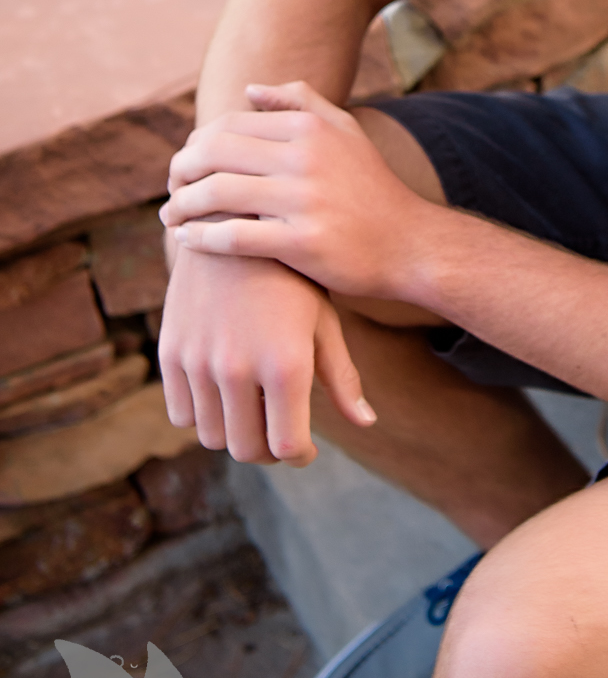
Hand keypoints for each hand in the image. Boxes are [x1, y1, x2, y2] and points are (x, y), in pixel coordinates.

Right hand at [157, 244, 375, 465]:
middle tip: (280, 432)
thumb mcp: (323, 321)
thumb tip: (366, 423)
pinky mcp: (171, 351)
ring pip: (212, 436)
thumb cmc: (293, 275)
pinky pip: (181, 413)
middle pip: (247, 449)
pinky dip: (203, 414)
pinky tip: (225, 394)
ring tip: (254, 411)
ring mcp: (199, 360)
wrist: (235, 222)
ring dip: (235, 433)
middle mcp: (238, 367)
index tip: (304, 448)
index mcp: (285, 363)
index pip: (286, 447)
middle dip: (269, 450)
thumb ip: (341, 377)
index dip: (298, 455)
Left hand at [160, 81, 437, 300]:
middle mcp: (306, 158)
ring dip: (180, 205)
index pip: (228, 125)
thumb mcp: (346, 133)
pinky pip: (234, 237)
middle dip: (179, 171)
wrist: (411, 244)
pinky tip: (186, 240)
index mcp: (310, 128)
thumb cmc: (372, 189)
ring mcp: (304, 200)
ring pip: (217, 193)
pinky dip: (200, 238)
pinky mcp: (303, 243)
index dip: (195, 143)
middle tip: (171, 189)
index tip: (185, 165)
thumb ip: (302, 103)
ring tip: (170, 217)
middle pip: (213, 153)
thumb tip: (250, 89)